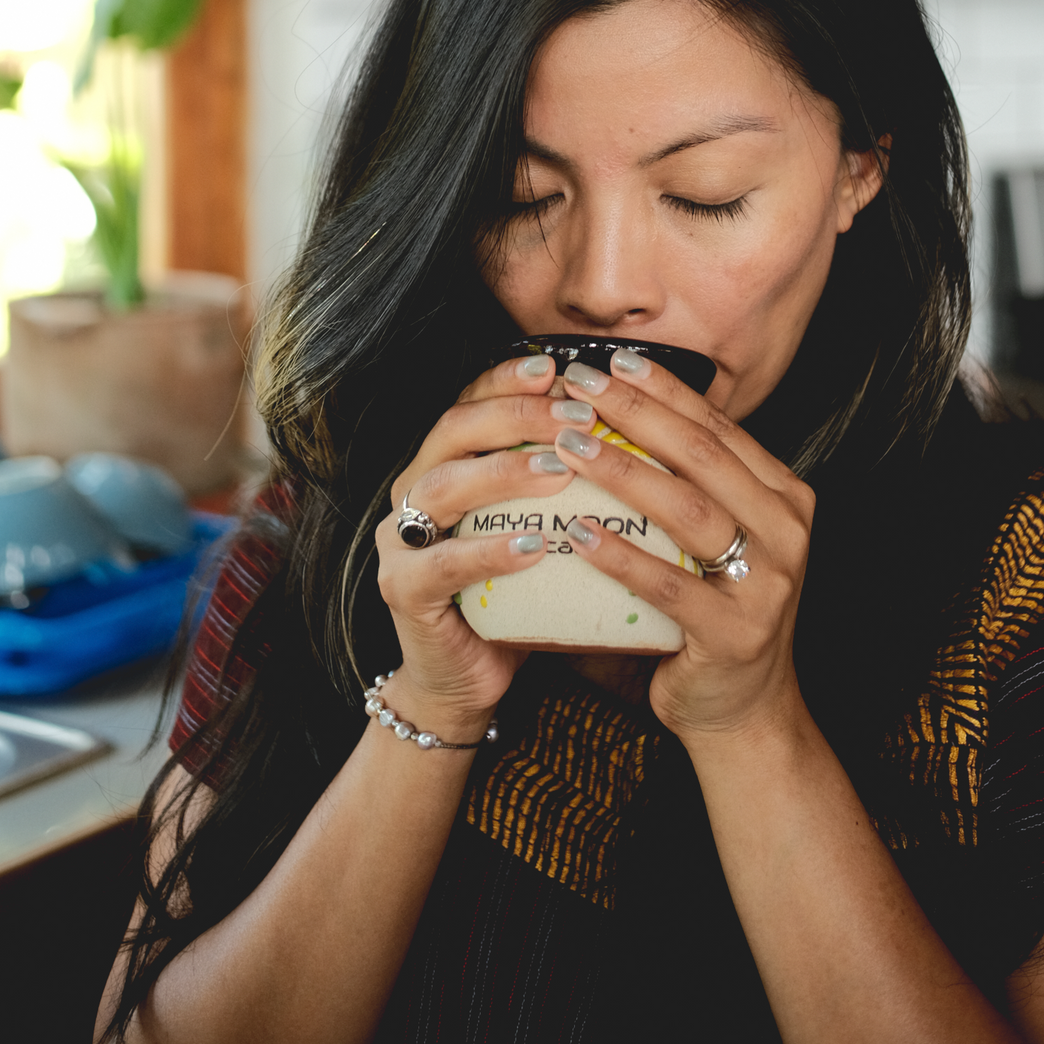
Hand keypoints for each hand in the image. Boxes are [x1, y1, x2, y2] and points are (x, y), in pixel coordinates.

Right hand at [373, 355, 599, 737]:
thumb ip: (568, 482)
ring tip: (560, 469)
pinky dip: (487, 552)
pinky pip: (441, 564)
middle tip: (575, 413)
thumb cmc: (517, 594)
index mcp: (445, 463)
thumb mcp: (543, 528)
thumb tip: (643, 434)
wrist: (467, 677)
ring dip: (503, 472)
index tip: (558, 366)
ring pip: (442, 487)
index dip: (509, 378)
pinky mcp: (401, 590)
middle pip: (454, 429)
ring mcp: (399, 538)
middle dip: (515, 414)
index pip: (471, 401)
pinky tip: (532, 547)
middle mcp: (415, 489)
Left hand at [557, 349, 814, 742]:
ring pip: (688, 510)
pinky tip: (579, 533)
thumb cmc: (711, 612)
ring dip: (623, 471)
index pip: (717, 427)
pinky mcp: (737, 633)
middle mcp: (786, 529)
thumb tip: (609, 413)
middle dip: (637, 413)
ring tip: (568, 443)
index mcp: (783, 494)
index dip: (662, 390)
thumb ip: (686, 483)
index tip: (611, 361)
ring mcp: (768, 582)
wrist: (742, 710)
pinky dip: (621, 556)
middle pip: (702, 455)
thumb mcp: (713, 539)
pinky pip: (669, 586)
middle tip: (581, 387)